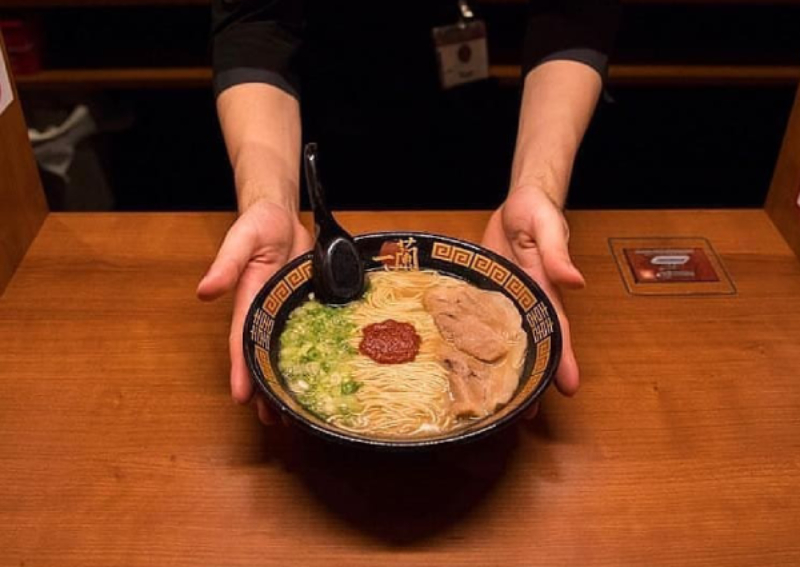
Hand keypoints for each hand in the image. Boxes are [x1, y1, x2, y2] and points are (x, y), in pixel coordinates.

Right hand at [197, 200, 312, 423]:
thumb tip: (205, 291)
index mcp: (249, 301)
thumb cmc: (259, 224)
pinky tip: (323, 375)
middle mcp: (266, 312)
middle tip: (275, 420)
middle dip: (266, 388)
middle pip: (264, 356)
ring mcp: (287, 311)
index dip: (242, 370)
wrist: (284, 215)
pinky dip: (312, 356)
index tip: (242, 398)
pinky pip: (310, 335)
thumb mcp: (241, 239)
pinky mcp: (306, 306)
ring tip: (296, 412)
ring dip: (288, 379)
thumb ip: (226, 263)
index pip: (243, 342)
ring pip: (287, 351)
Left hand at [481, 186, 584, 408]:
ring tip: (496, 400)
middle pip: (531, 343)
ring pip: (505, 339)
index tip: (570, 388)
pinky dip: (477, 342)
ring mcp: (505, 299)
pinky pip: (481, 320)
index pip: (557, 329)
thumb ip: (557, 253)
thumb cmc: (536, 210)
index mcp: (544, 288)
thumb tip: (575, 281)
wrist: (516, 202)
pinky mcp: (485, 292)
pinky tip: (466, 360)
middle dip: (532, 376)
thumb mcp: (547, 226)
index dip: (563, 359)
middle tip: (525, 413)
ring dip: (503, 367)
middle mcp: (526, 300)